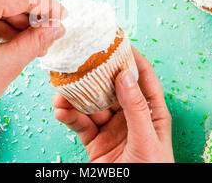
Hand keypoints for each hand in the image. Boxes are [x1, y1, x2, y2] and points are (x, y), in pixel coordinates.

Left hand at [0, 0, 65, 161]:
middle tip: (49, 30)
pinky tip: (17, 42)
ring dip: (17, 18)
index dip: (46, 6)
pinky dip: (1, 24)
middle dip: (31, 9)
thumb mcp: (7, 64)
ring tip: (35, 43)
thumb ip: (36, 40)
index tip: (64, 18)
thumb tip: (57, 28)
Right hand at [53, 47, 173, 162]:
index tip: (117, 41)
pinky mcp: (95, 142)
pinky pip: (80, 124)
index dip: (132, 58)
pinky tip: (60, 111)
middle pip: (112, 87)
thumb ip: (136, 108)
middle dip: (95, 75)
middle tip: (79, 61)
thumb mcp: (147, 140)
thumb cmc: (151, 171)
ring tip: (60, 92)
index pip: (143, 78)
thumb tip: (125, 75)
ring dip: (75, 97)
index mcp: (151, 112)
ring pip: (91, 104)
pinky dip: (69, 116)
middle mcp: (131, 116)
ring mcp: (111, 128)